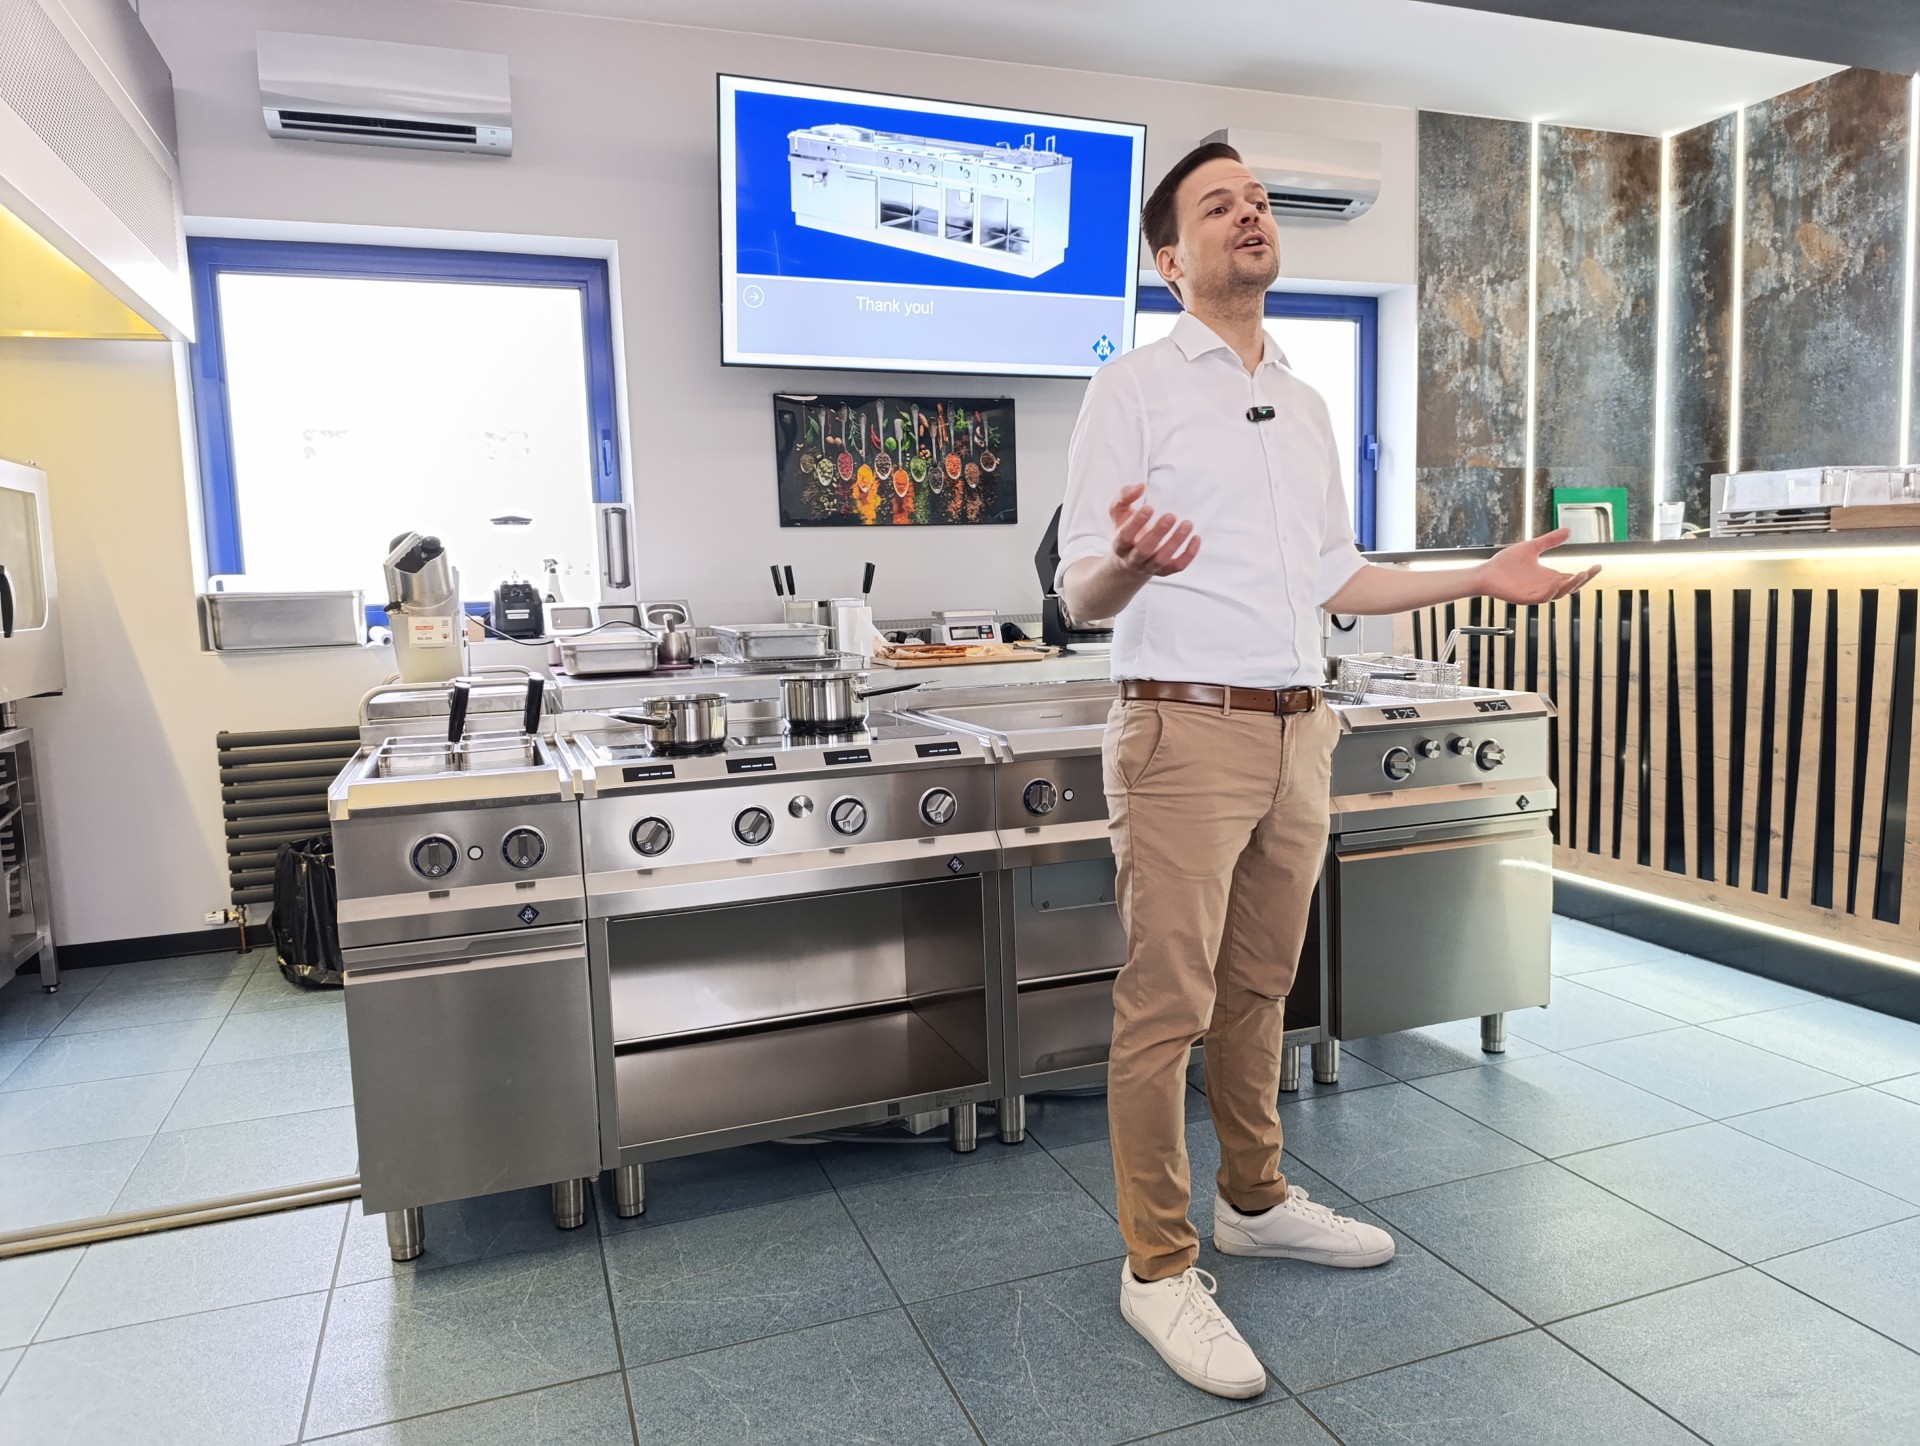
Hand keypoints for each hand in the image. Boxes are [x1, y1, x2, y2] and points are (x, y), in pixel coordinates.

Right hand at [1110, 483, 1200, 576]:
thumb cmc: (1125, 530)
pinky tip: (1196, 537)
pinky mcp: (1164, 571)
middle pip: (1144, 551)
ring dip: (1175, 542)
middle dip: (1158, 533)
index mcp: (1120, 545)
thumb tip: (1140, 486)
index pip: (1125, 537)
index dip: (1136, 524)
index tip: (1149, 507)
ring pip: (1162, 560)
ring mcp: (1149, 567)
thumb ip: (1124, 497)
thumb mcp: (1119, 513)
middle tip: (1171, 516)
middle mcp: (1133, 559)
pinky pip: (1177, 566)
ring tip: (1187, 523)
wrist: (1128, 562)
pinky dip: (1188, 555)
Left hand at [1476, 528, 1599, 603]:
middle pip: (1570, 586)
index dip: (1586, 573)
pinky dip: (1550, 590)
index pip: (1572, 577)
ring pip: (1558, 593)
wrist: (1486, 572)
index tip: (1597, 565)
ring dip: (1570, 585)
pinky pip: (1542, 597)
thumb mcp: (1532, 547)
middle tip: (1592, 569)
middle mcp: (1546, 586)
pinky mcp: (1525, 598)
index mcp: (1549, 576)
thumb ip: (1550, 540)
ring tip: (1580, 574)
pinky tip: (1557, 581)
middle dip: (1583, 579)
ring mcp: (1536, 593)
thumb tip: (1569, 530)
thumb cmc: (1507, 562)